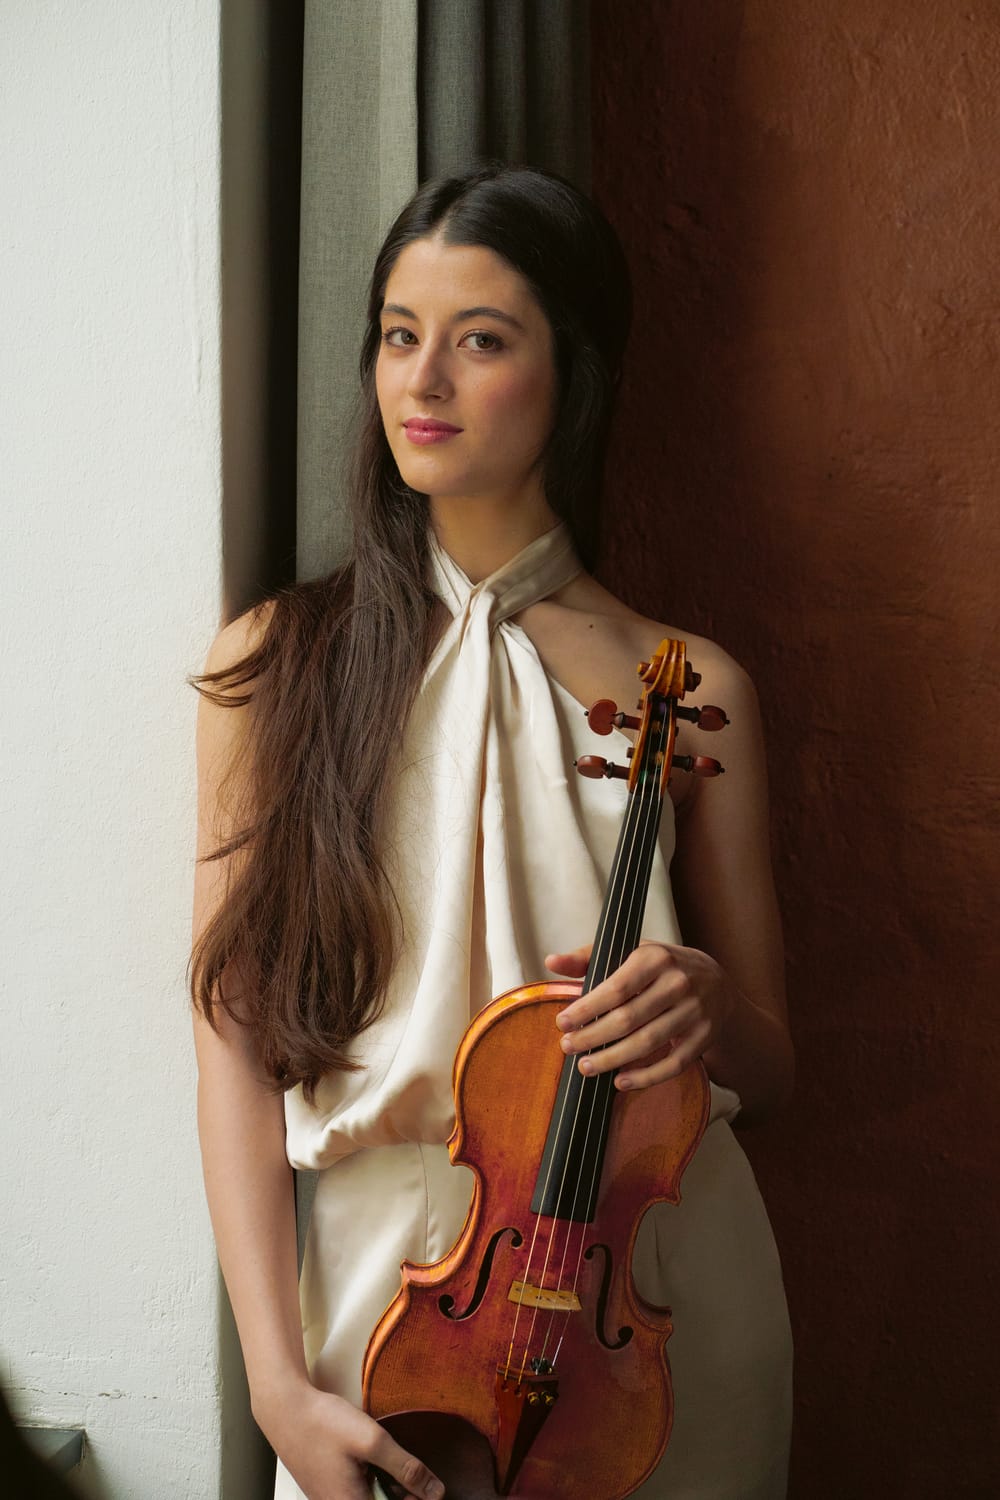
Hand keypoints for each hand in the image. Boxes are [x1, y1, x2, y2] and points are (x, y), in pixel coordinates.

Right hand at [257, 1381, 444, 1499]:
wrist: (284, 1408)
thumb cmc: (322, 1423)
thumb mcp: (372, 1440)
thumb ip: (406, 1468)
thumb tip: (436, 1492)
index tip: (423, 1484)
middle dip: (399, 1493)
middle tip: (408, 1471)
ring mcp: (328, 1499)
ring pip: (368, 1498)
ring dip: (383, 1486)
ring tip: (385, 1460)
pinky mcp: (324, 1488)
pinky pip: (355, 1493)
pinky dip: (369, 1480)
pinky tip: (369, 1459)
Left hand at [546, 940, 736, 1090]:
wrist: (716, 980)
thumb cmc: (662, 966)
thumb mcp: (630, 951)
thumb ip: (588, 957)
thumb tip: (551, 961)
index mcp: (656, 958)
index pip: (616, 988)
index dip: (587, 1009)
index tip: (562, 1023)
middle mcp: (678, 983)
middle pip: (629, 1019)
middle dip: (593, 1037)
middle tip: (568, 1047)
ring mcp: (694, 1011)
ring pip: (648, 1043)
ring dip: (612, 1059)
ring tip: (586, 1067)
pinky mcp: (704, 1037)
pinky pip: (673, 1064)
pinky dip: (646, 1077)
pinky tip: (620, 1081)